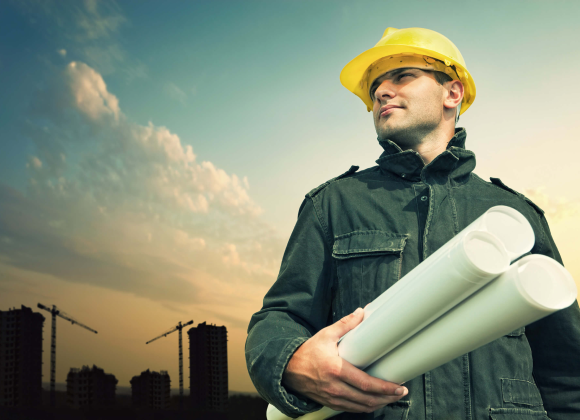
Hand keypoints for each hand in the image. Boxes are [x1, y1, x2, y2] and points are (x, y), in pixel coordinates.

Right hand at [282, 308, 407, 412]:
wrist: (288, 369)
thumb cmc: (308, 352)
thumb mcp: (326, 335)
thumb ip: (345, 325)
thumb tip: (361, 312)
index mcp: (336, 370)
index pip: (366, 384)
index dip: (385, 388)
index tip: (399, 386)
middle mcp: (335, 387)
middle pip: (367, 399)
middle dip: (387, 398)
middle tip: (401, 392)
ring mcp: (332, 398)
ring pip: (361, 407)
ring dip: (379, 404)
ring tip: (391, 397)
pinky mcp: (330, 403)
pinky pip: (352, 409)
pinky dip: (366, 407)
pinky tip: (374, 402)